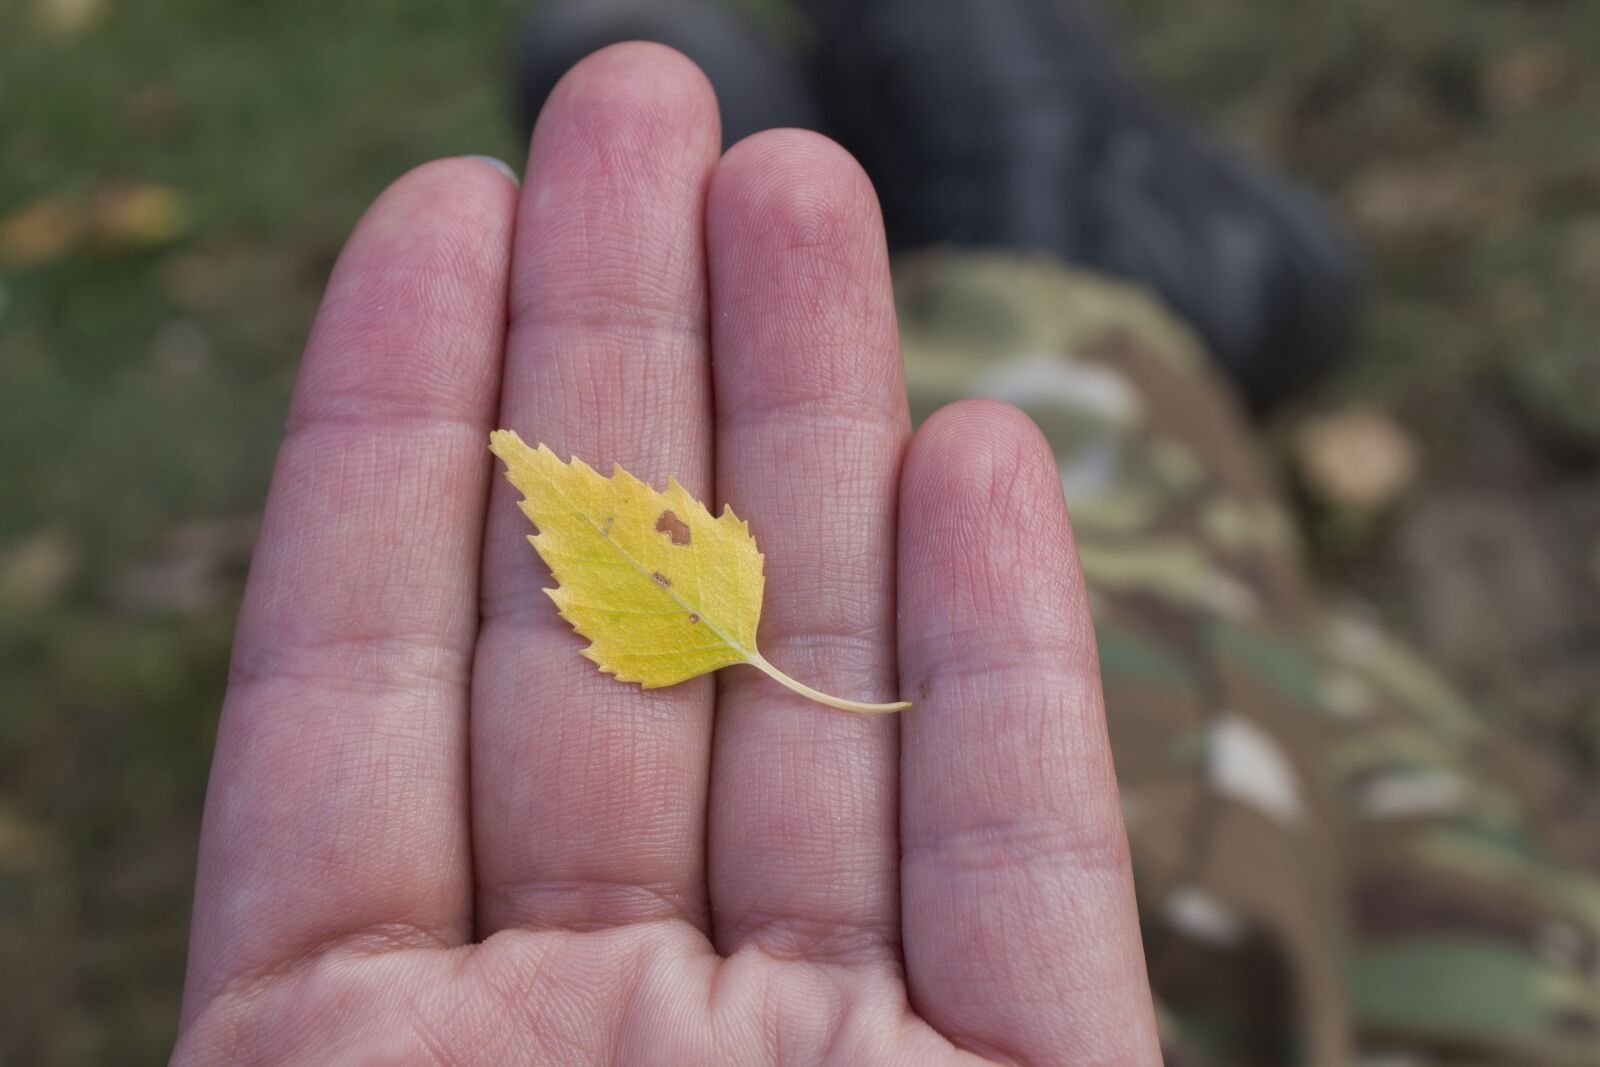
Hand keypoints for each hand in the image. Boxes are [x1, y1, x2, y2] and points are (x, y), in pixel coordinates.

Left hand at [174, 44, 1158, 1065]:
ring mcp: (826, 1055)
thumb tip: (363, 634)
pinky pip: (1021, 871)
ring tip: (804, 187)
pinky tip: (988, 457)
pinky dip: (1015, 668)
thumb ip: (319, 923)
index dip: (402, 427)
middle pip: (614, 640)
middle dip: (627, 358)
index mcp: (378, 1046)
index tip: (449, 207)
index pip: (370, 681)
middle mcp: (608, 1031)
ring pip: (826, 704)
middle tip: (644, 105)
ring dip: (824, 436)